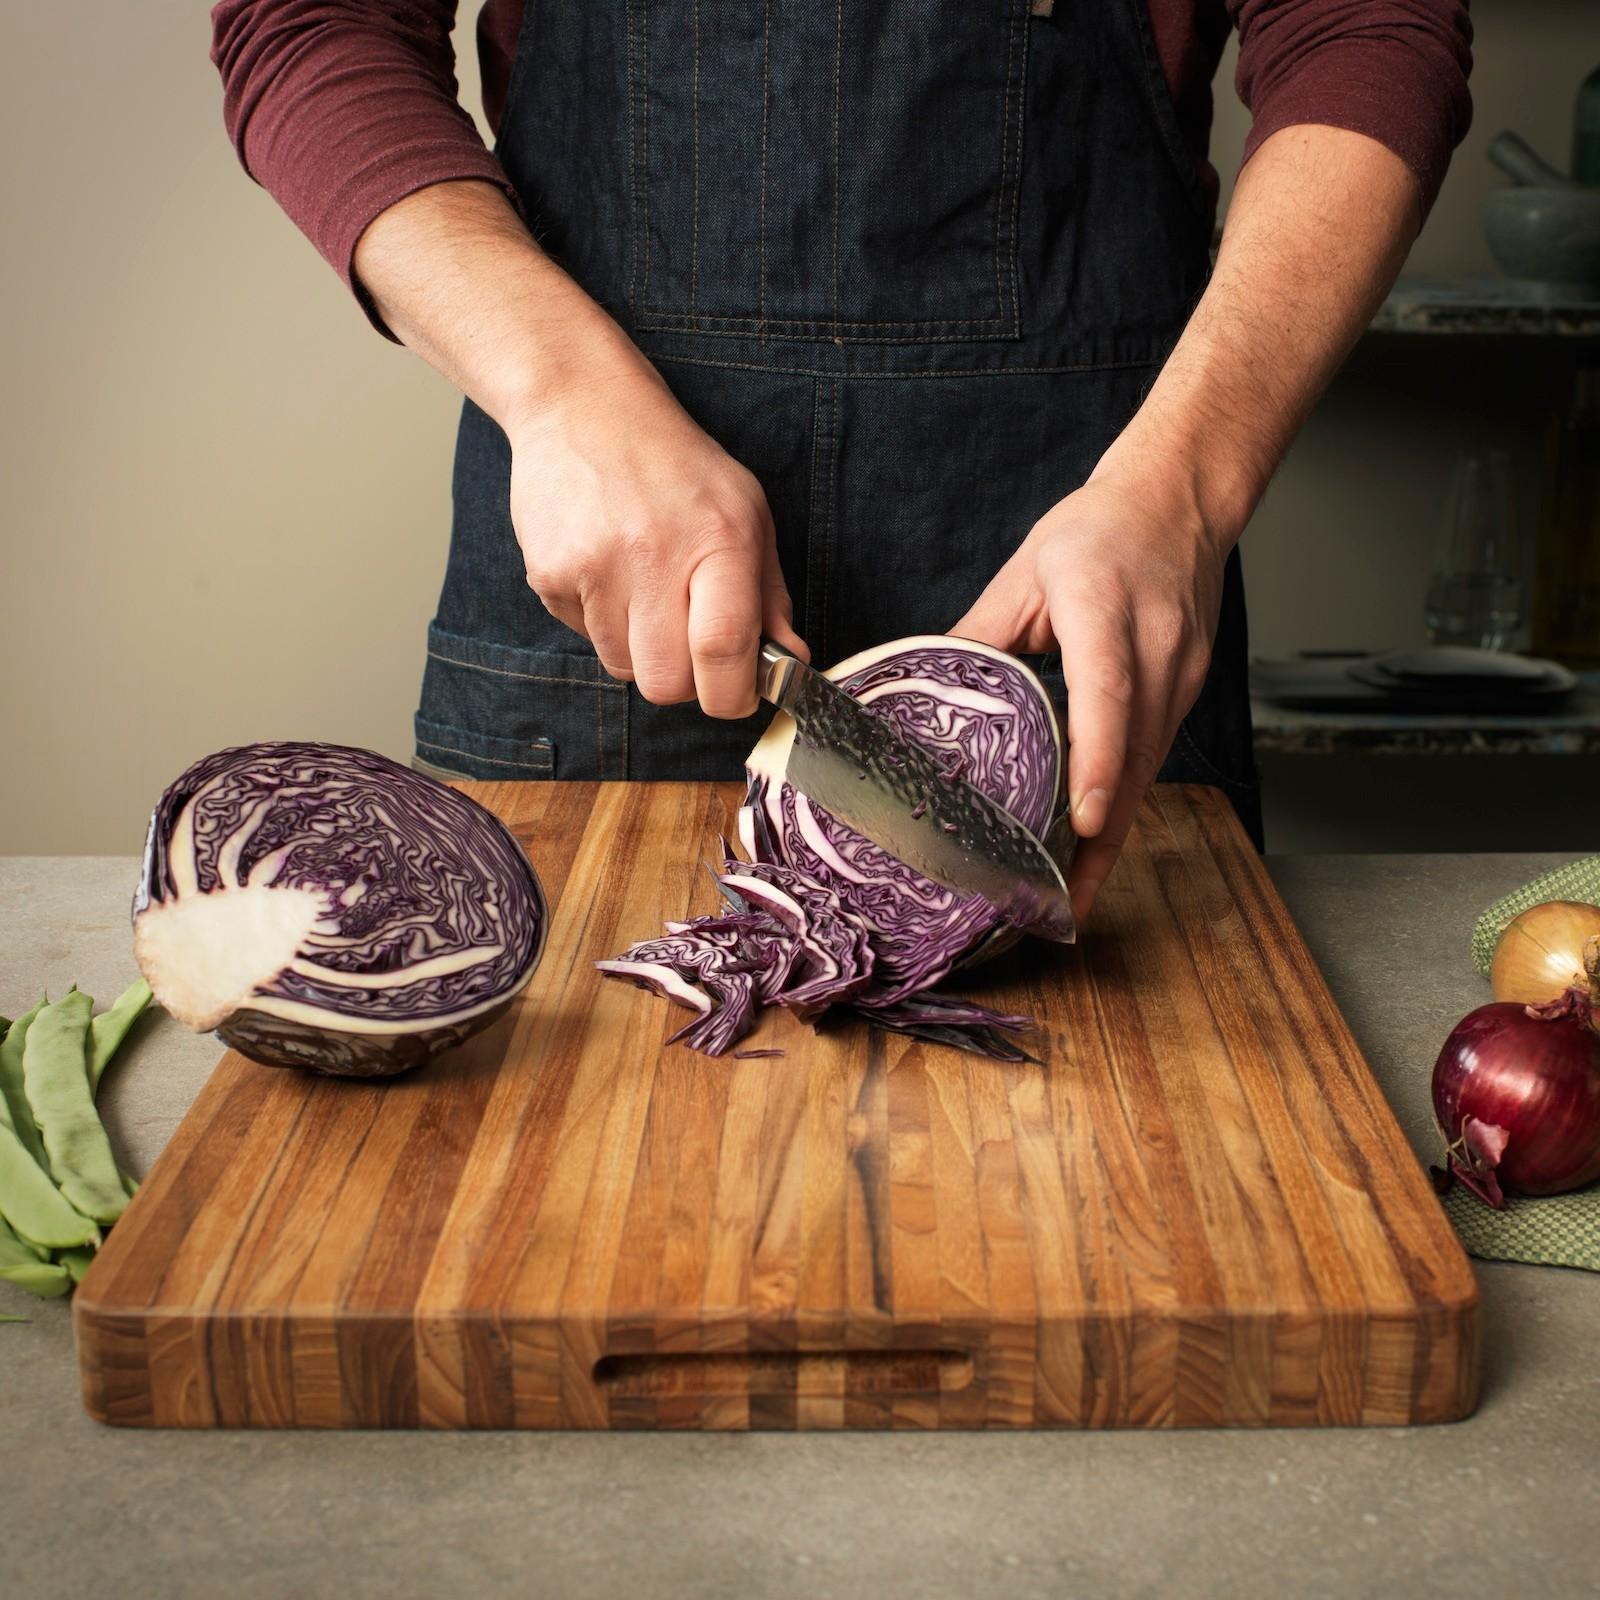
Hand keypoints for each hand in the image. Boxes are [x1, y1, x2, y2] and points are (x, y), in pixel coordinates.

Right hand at [506, 347, 806, 717]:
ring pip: (623, 668)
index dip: (732, 693)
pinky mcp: (548, 575)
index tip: (736, 692)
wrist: (582, 407)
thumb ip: (770, 596)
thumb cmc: (676, 464)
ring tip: (645, 592)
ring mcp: (592, 567)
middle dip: (685, 682)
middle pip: (667, 684)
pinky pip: (584, 639)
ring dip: (641, 650)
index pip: (723, 649)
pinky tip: (607, 572)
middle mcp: (652, 554)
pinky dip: (601, 623)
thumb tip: (792, 664)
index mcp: (717, 539)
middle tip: (689, 646)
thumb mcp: (746, 512)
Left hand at [953, 475, 1226, 921]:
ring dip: (1113, 834)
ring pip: (1148, 767)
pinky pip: (1153, 755)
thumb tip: (921, 696)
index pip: (1107, 693)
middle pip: (1134, 755)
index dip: (1097, 761)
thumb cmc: (1096, 531)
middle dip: (1101, 836)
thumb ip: (977, 637)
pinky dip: (1123, 800)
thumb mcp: (1023, 574)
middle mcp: (1155, 646)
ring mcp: (1180, 673)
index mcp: (1105, 608)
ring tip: (1070, 896)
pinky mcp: (1187, 689)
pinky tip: (1093, 842)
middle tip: (1059, 902)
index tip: (1086, 820)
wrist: (1179, 500)